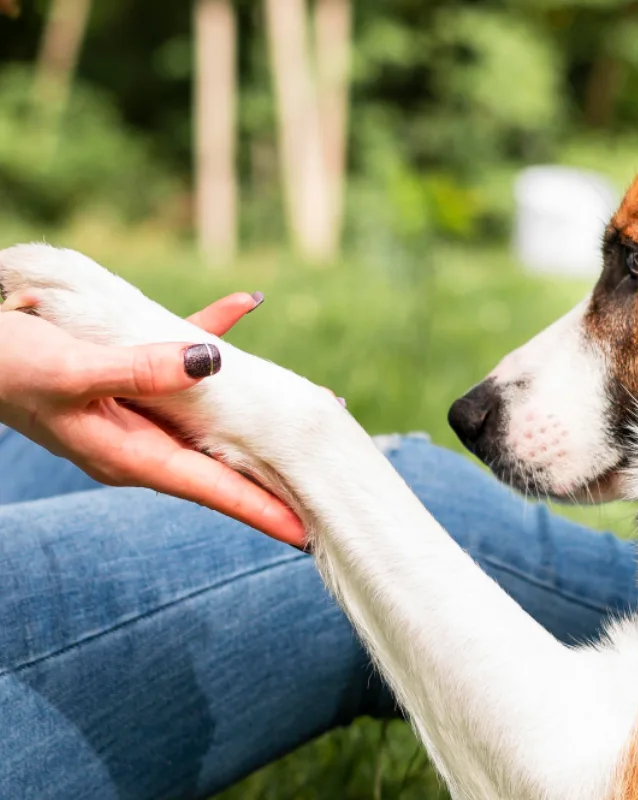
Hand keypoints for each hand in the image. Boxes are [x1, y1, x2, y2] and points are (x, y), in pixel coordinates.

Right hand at [0, 292, 307, 547]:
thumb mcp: (70, 371)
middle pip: (224, 459)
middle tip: (330, 465)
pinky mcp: (128, 376)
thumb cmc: (3, 368)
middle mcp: (142, 441)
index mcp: (130, 456)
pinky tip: (243, 304)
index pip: (213, 491)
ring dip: (259, 403)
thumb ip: (139, 370)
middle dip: (274, 464)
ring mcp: (138, 411)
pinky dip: (210, 334)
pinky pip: (181, 356)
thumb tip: (211, 364)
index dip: (263, 510)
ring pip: (213, 411)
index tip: (307, 532)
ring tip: (312, 399)